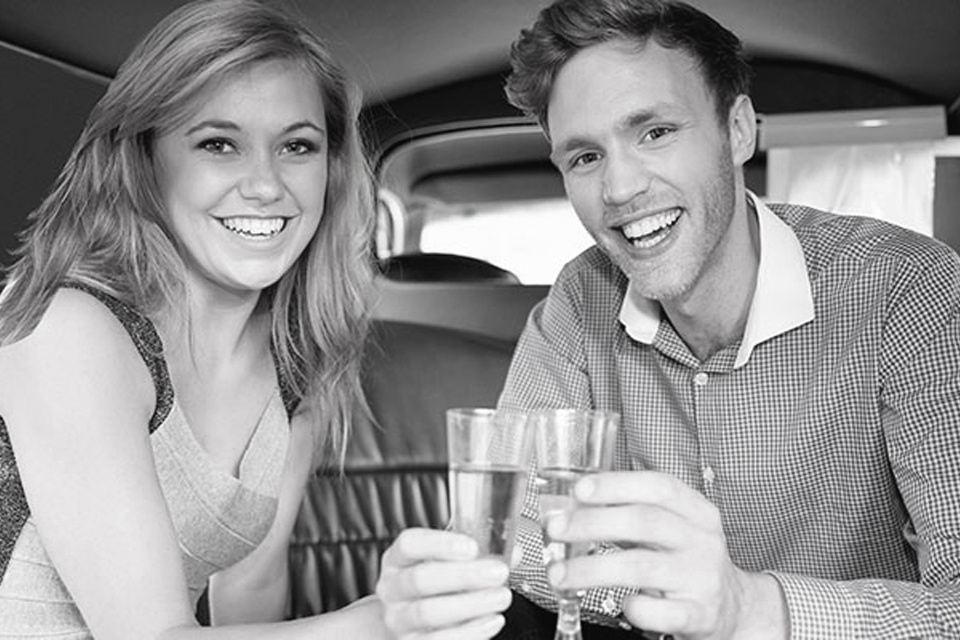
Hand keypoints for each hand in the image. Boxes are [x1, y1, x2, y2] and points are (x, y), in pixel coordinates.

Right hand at [375, 528, 512, 638]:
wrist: (412, 626)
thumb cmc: (434, 588)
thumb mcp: (448, 565)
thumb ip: (479, 555)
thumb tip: (513, 552)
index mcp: (398, 559)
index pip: (410, 544)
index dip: (439, 544)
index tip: (472, 547)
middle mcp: (392, 589)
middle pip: (420, 579)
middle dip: (464, 575)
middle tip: (497, 573)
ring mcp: (398, 620)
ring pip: (428, 612)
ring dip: (471, 604)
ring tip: (501, 597)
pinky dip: (469, 632)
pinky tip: (492, 620)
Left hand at [543, 471, 785, 639]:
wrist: (732, 608)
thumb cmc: (686, 560)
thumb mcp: (672, 528)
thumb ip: (630, 513)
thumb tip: (573, 506)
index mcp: (697, 511)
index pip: (659, 487)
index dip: (617, 485)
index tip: (580, 489)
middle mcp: (703, 541)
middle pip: (645, 522)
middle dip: (593, 523)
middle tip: (556, 528)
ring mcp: (702, 578)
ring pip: (641, 567)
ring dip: (592, 569)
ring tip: (559, 573)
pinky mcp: (698, 615)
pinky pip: (657, 611)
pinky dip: (631, 607)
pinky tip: (617, 603)